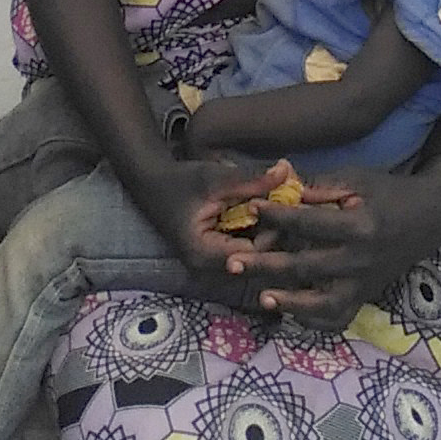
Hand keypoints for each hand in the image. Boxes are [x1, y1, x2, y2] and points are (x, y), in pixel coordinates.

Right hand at [127, 157, 299, 283]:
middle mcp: (210, 267)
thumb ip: (251, 180)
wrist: (152, 182)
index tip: (285, 204)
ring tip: (279, 200)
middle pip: (256, 255)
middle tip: (288, 201)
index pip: (254, 252)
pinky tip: (263, 205)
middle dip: (273, 227)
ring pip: (252, 250)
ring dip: (266, 226)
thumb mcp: (216, 179)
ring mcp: (213, 262)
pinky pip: (244, 243)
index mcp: (206, 255)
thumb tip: (287, 172)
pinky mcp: (216, 252)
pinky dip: (255, 226)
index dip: (274, 229)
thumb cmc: (179, 182)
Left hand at [229, 160, 440, 330]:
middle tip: (233, 264)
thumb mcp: (357, 179)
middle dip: (266, 265)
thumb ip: (322, 188)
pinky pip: (339, 316)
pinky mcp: (366, 295)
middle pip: (306, 266)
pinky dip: (315, 320)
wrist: (427, 219)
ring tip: (261, 297)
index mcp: (358, 226)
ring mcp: (364, 282)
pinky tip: (289, 314)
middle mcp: (360, 259)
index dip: (278, 216)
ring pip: (323, 302)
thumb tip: (285, 191)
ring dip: (290, 302)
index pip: (309, 223)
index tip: (251, 208)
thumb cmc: (388, 192)